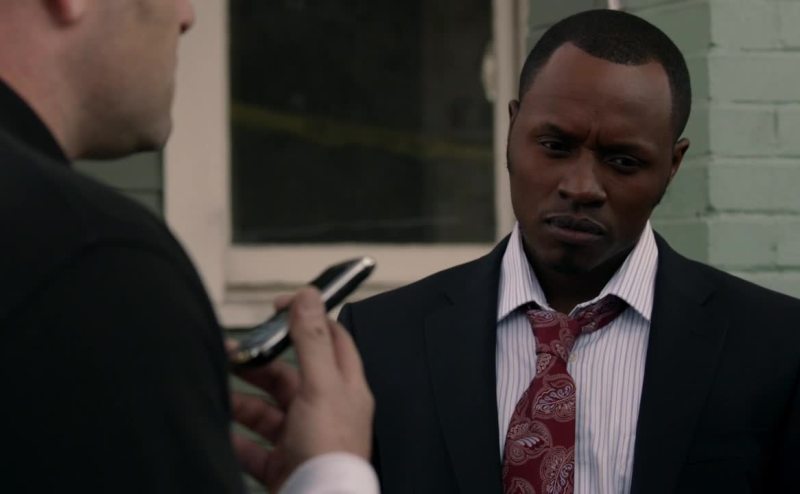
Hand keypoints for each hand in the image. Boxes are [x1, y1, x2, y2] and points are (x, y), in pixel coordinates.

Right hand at [230, 287, 373, 491]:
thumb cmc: (330, 453)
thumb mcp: (321, 386)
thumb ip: (312, 341)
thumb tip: (309, 297)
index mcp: (345, 388)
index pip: (331, 340)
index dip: (307, 319)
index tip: (279, 307)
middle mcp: (326, 411)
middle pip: (290, 376)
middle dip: (261, 363)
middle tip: (235, 353)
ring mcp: (304, 438)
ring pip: (267, 411)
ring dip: (241, 401)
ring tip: (218, 389)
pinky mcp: (284, 464)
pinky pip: (254, 447)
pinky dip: (235, 438)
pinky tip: (220, 429)